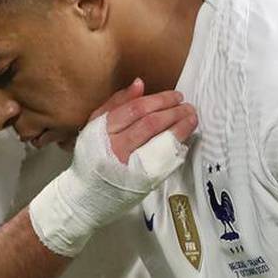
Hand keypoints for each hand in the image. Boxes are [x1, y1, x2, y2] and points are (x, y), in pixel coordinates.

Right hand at [29, 78, 196, 256]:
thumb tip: (140, 83)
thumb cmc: (93, 156)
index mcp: (104, 130)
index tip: (176, 96)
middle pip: (151, 123)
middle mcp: (116, 147)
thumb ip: (117, 103)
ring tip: (191, 118)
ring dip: (180, 127)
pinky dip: (177, 147)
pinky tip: (185, 138)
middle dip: (174, 112)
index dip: (160, 100)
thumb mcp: (96, 124)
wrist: (86, 194)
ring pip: (159, 141)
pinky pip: (164, 161)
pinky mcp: (141, 181)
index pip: (136, 109)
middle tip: (188, 106)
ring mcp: (130, 165)